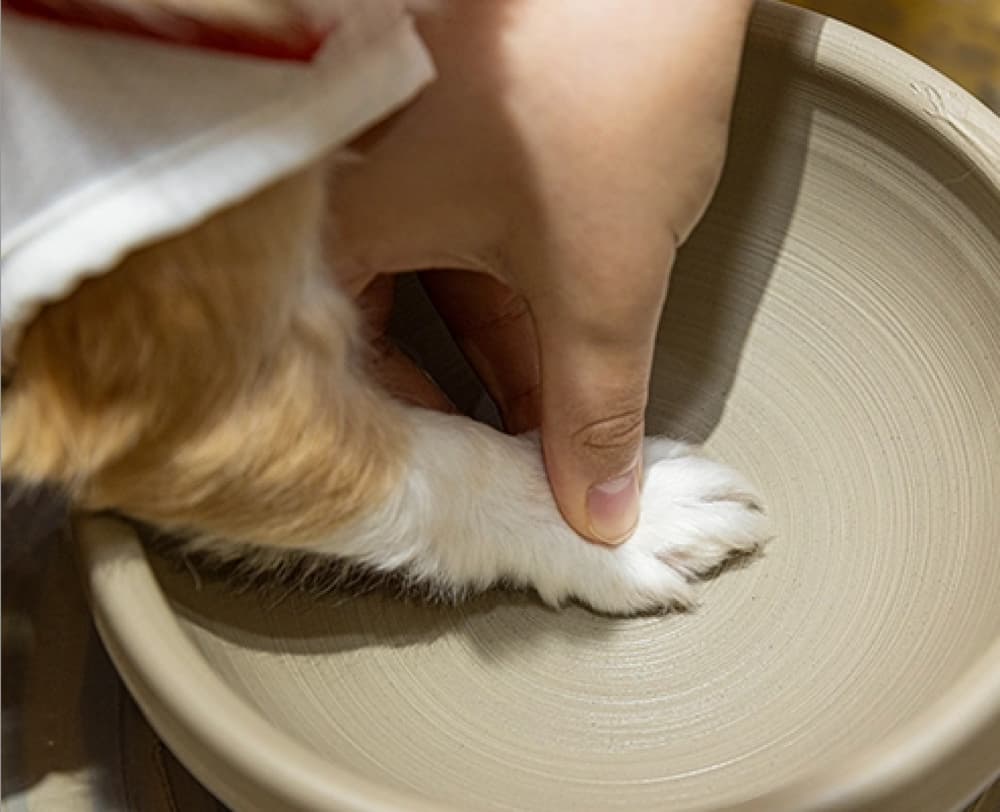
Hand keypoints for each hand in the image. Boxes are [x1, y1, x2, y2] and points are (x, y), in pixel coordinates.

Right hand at [332, 0, 751, 543]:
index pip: (352, 369)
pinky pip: (472, 242)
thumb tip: (596, 505)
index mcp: (343, 216)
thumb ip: (595, 405)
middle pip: (396, 332)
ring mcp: (409, 153)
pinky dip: (516, 299)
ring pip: (442, 289)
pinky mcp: (465, 133)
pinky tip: (557, 346)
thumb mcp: (600, 274)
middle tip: (516, 469)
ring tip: (555, 424)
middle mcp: (355, 182)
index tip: (466, 492)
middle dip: (469, 406)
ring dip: (506, 358)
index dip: (416, 446)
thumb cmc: (601, 69)